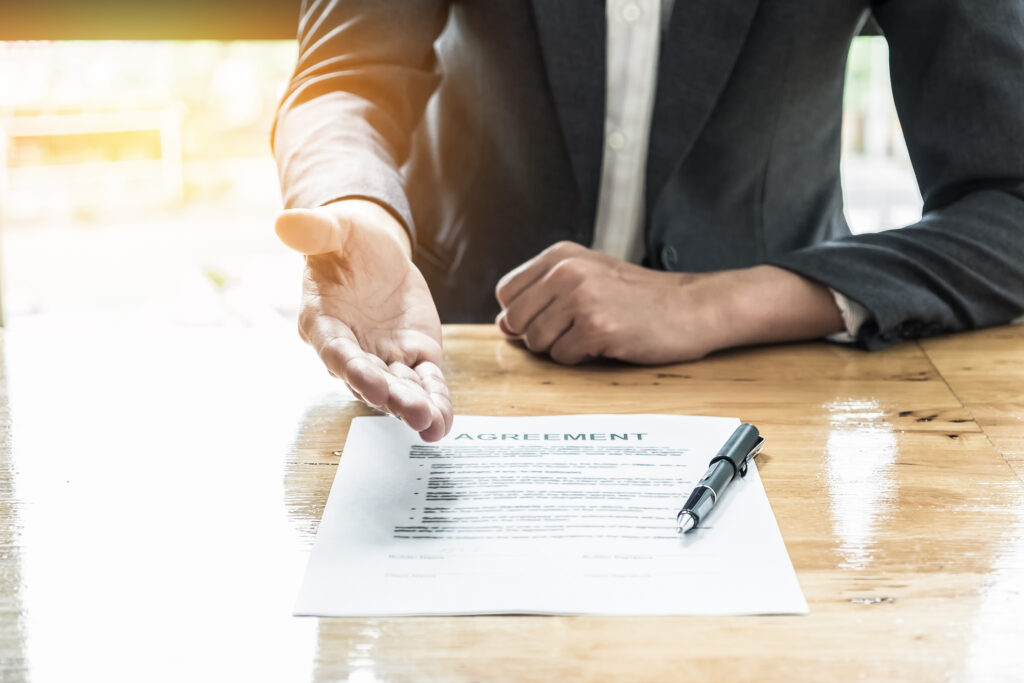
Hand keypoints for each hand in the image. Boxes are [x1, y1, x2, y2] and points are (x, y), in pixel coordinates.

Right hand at [275, 199, 451, 440]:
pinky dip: (435, 399)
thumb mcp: (334, 228)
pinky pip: (424, 381)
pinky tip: (444, 420)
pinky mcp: (412, 355)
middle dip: (392, 397)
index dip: (352, 369)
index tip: (371, 384)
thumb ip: (315, 230)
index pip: (335, 351)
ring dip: (415, 406)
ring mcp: (382, 357)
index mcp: (322, 322)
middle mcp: (350, 349)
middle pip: (369, 379)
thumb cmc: (345, 241)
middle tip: (414, 414)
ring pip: (398, 387)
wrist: (374, 251)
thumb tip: (286, 221)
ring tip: (433, 425)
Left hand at [494, 241, 843, 364]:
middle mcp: (566, 271)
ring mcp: (581, 298)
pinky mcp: (596, 328)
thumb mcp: (588, 276)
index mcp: (560, 255)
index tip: (552, 318)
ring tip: (594, 334)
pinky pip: (563, 358)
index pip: (506, 293)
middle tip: (575, 330)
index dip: (522, 314)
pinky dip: (582, 359)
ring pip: (536, 343)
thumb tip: (503, 323)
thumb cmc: (639, 297)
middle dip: (538, 335)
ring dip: (562, 348)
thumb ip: (544, 292)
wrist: (692, 307)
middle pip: (515, 321)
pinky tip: (607, 343)